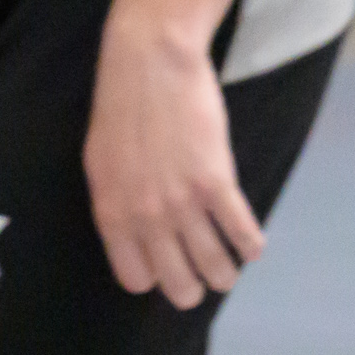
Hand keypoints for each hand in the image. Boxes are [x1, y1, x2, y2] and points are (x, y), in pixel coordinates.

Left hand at [80, 17, 265, 309]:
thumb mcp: (100, 160)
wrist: (150, 63)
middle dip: (190, 291)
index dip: (151, 278)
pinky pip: (241, 231)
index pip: (133, 275)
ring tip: (228, 274)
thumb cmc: (121, 107)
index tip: (164, 272)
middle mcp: (146, 216)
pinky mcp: (216, 182)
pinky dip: (251, 245)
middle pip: (175, 280)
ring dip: (224, 275)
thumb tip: (133, 232)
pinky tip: (253, 247)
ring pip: (213, 264)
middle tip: (202, 284)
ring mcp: (182, 202)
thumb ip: (116, 201)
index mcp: (111, 212)